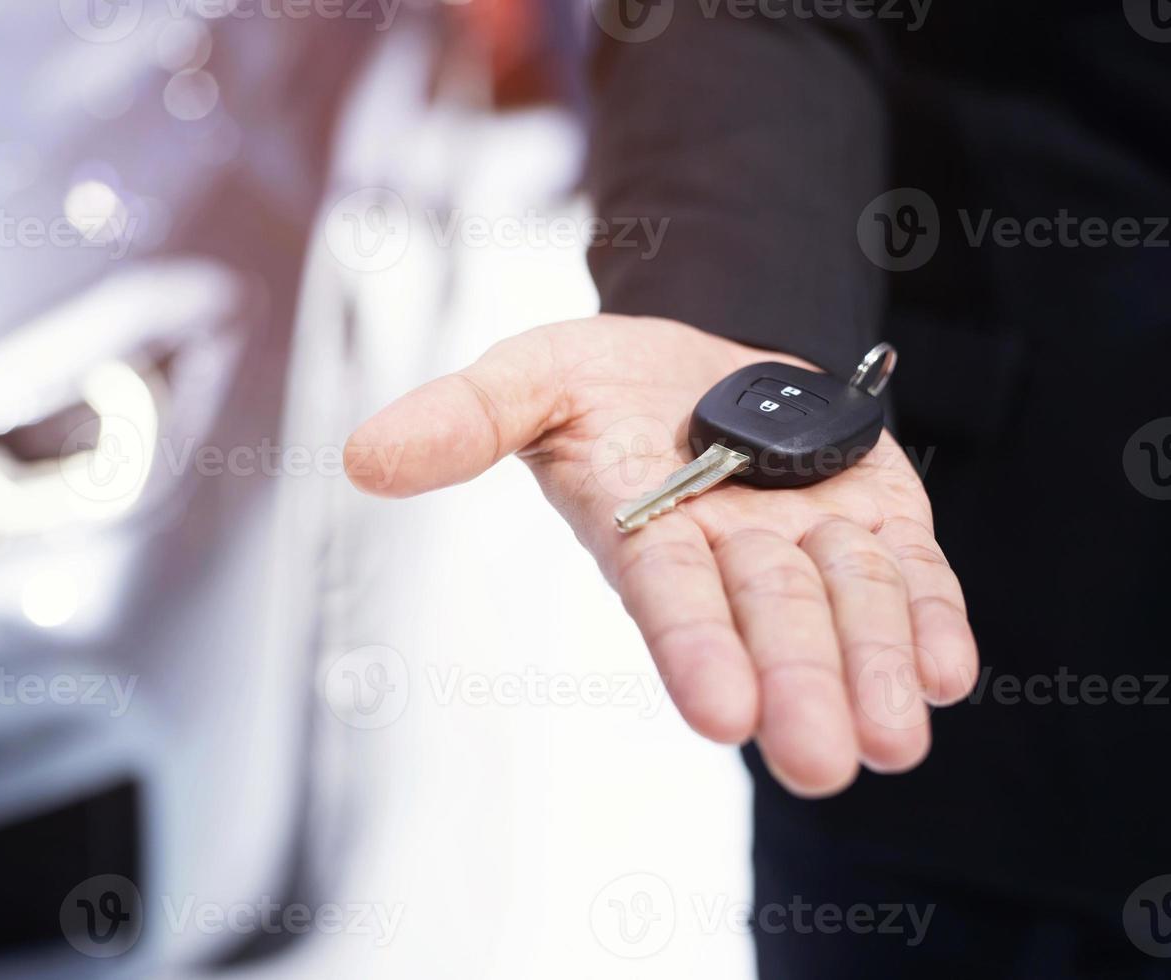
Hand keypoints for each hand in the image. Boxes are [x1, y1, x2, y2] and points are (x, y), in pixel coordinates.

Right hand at [344, 315, 977, 796]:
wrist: (698, 357)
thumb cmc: (601, 378)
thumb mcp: (526, 375)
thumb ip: (461, 419)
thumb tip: (360, 458)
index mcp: (642, 525)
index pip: (665, 591)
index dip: (691, 643)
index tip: (717, 711)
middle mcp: (727, 551)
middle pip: (766, 618)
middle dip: (794, 684)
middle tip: (819, 760)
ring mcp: (806, 537)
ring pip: (847, 605)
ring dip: (875, 668)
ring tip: (897, 737)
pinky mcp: (876, 517)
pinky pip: (909, 573)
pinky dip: (929, 619)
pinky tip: (950, 672)